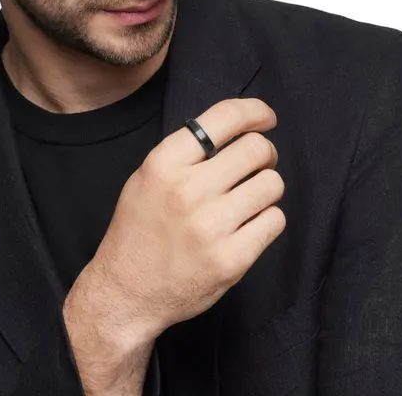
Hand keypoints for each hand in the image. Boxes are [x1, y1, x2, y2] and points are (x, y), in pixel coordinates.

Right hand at [81, 98, 285, 341]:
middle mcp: (187, 190)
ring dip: (265, 188)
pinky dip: (267, 220)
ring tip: (247, 199)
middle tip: (258, 164)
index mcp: (164, 163)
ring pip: (272, 184)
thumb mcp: (146, 178)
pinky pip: (275, 220)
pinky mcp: (231, 260)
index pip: (224, 117)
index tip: (265, 118)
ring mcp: (211, 226)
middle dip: (265, 153)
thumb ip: (186, 153)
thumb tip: (238, 130)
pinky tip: (247, 226)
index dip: (255, 111)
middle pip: (257, 148)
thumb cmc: (139, 229)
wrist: (127, 290)